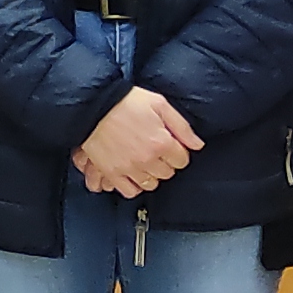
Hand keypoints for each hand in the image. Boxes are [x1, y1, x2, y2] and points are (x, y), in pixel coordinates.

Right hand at [73, 88, 201, 196]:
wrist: (94, 105)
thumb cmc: (126, 101)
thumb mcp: (159, 104)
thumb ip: (182, 126)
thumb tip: (198, 145)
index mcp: (161, 142)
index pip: (182, 161)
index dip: (178, 152)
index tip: (171, 145)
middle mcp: (147, 159)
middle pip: (168, 173)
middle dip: (165, 163)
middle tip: (157, 151)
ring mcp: (129, 168)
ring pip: (151, 184)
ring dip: (151, 174)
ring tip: (145, 162)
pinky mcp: (112, 172)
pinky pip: (129, 191)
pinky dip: (134, 186)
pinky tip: (134, 175)